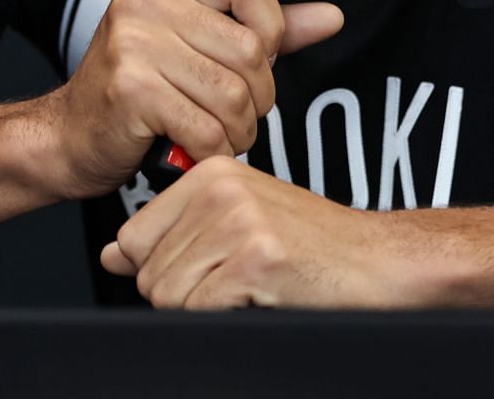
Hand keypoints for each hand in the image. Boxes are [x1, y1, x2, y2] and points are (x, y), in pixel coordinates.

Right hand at [41, 0, 343, 199]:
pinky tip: (200, 149)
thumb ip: (265, 29)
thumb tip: (331, 16)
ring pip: (232, 92)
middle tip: (239, 111)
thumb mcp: (200, 45)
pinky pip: (206, 126)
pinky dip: (214, 149)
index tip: (261, 56)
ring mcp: (133, 42)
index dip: (271, 26)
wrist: (71, 137)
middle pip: (247, 47)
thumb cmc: (140, 88)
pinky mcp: (131, 89)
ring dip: (240, 129)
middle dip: (259, 94)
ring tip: (223, 133)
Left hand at [100, 157, 409, 308]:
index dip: (164, 269)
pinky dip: (228, 318)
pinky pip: (199, 311)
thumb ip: (172, 235)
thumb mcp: (236, 224)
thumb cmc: (313, 246)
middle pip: (148, 274)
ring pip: (168, 296)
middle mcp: (219, 189)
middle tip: (237, 281)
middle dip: (186, 294)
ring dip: (207, 308)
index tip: (209, 267)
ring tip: (252, 286)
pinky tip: (264, 296)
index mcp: (209, 173)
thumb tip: (113, 253)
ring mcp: (237, 222)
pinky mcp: (254, 259)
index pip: (133, 239)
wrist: (380, 262)